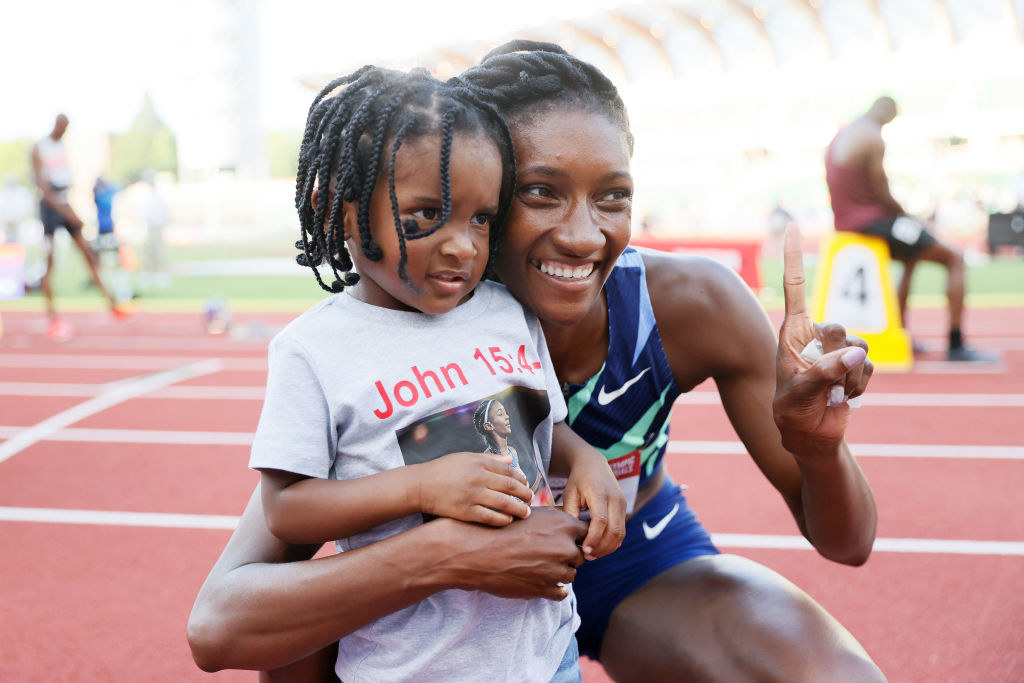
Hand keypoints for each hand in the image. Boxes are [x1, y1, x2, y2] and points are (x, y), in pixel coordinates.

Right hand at [416, 452, 533, 525]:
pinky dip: (503, 520)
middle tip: (530, 499)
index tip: (526, 484)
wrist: (420, 485)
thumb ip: (489, 459)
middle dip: (525, 494)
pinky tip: (508, 520)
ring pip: (505, 503)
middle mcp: (478, 478)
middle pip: (511, 486)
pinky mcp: (465, 512)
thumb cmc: (443, 470)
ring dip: (519, 509)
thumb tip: (510, 460)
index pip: (509, 471)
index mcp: (479, 463)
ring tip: (526, 513)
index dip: (522, 478)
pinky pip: (490, 517)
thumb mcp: (465, 458)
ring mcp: (472, 495)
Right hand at [435, 507, 586, 600]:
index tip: (568, 539)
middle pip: (580, 555)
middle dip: (568, 554)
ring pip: (570, 574)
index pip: (587, 532)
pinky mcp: (545, 589)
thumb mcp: (529, 514)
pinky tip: (539, 580)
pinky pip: (561, 593)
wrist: (476, 551)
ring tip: (537, 565)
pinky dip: (554, 588)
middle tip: (548, 553)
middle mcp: (564, 546)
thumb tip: (568, 525)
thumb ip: (553, 520)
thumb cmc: (499, 528)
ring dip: (559, 571)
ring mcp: (556, 570)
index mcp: (563, 524)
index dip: (577, 536)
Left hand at [561, 449, 625, 560]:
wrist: (593, 464)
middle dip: (602, 547)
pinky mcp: (624, 508)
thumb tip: (571, 537)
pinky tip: (600, 548)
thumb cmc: (578, 480)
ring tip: (593, 555)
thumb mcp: (570, 494)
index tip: (584, 550)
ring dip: (608, 547)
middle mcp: (615, 498)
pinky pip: (622, 530)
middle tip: (588, 557)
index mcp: (599, 493)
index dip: (594, 538)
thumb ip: (570, 514)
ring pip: (621, 533)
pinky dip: (613, 542)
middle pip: (614, 530)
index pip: (601, 521)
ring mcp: (622, 503)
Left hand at [773, 225, 873, 458]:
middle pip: (838, 327)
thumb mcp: (799, 394)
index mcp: (791, 333)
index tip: (792, 225)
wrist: (811, 437)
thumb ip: (825, 372)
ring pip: (860, 346)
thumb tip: (857, 353)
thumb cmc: (792, 412)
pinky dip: (859, 386)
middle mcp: (816, 336)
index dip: (795, 258)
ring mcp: (839, 349)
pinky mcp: (858, 365)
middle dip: (835, 357)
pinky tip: (845, 397)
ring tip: (832, 393)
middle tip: (823, 382)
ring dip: (849, 376)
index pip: (795, 288)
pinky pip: (870, 366)